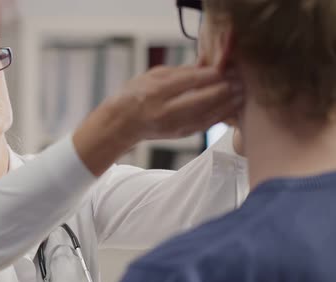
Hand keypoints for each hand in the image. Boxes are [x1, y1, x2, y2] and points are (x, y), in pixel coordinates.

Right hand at [73, 65, 243, 175]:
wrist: (122, 124)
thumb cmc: (135, 95)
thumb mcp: (152, 75)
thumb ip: (180, 71)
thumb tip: (208, 65)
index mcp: (155, 93)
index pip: (188, 82)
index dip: (210, 74)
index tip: (225, 67)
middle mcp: (164, 111)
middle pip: (201, 100)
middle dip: (224, 89)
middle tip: (241, 79)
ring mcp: (173, 126)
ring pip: (207, 115)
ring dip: (227, 104)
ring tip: (242, 92)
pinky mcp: (180, 134)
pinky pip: (206, 124)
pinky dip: (221, 115)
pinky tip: (232, 107)